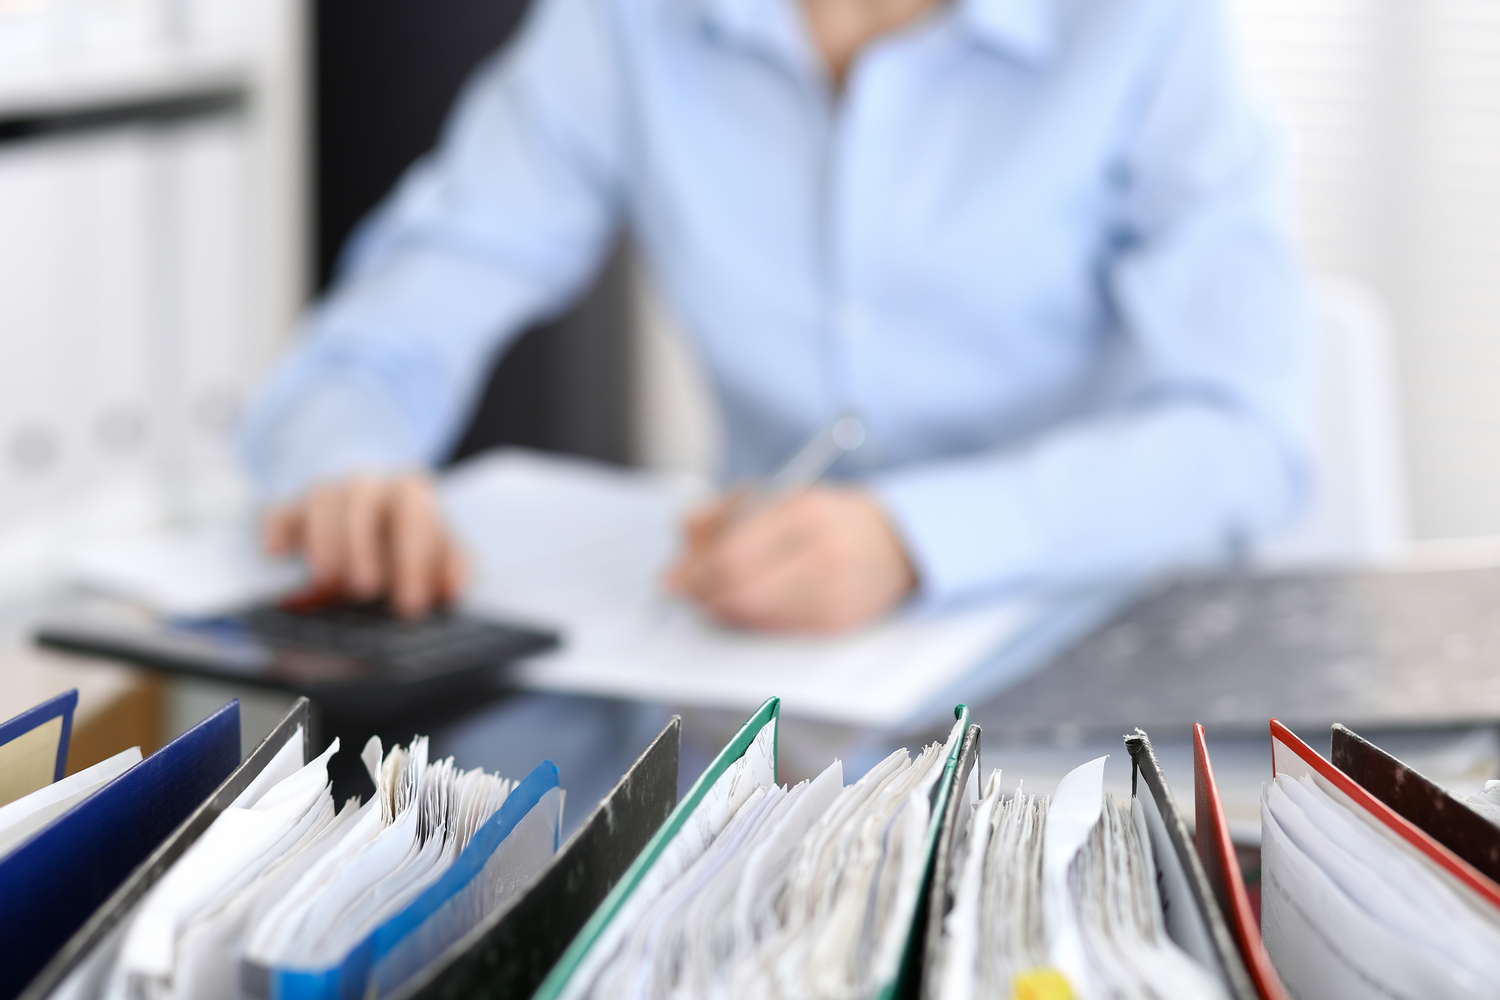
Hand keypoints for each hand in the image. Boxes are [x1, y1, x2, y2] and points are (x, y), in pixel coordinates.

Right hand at [262, 472, 467, 618]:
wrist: (370, 518)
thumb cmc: (407, 543)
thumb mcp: (436, 551)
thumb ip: (448, 568)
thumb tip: (452, 589)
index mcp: (410, 493)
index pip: (414, 517)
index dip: (414, 561)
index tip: (411, 605)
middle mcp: (368, 487)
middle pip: (362, 502)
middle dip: (363, 546)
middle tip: (365, 589)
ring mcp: (328, 495)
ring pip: (321, 502)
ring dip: (324, 542)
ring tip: (328, 581)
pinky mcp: (292, 512)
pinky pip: (280, 514)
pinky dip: (277, 531)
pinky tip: (279, 554)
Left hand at [665, 486, 916, 633]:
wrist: (899, 543)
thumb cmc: (827, 515)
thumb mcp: (778, 495)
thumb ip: (720, 518)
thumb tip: (675, 572)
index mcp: (806, 511)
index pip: (731, 554)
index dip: (694, 572)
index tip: (673, 579)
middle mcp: (823, 554)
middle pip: (737, 590)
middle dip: (701, 595)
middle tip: (685, 593)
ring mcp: (832, 594)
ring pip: (751, 616)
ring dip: (720, 610)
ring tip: (715, 595)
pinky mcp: (835, 624)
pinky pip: (773, 629)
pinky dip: (748, 620)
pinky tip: (747, 605)